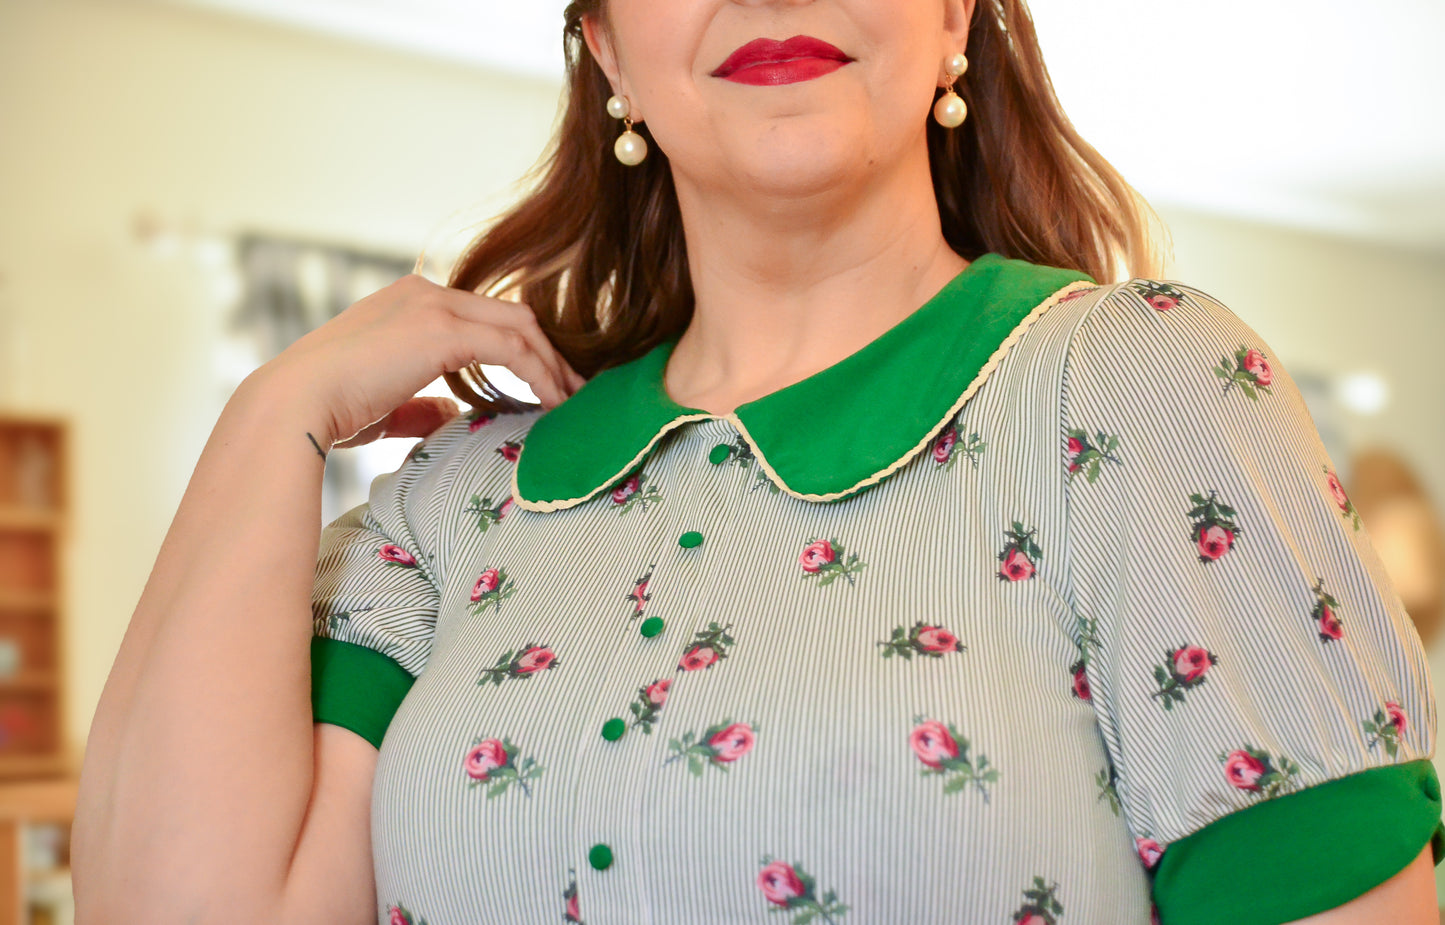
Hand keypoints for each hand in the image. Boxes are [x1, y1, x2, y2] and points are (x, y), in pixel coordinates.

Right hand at [247, 273, 586, 448]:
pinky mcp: (441, 330)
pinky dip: (541, 375)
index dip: (523, 348)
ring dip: (554, 365)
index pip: (484, 317)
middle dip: (550, 352)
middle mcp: (425, 292)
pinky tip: (556, 403)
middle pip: (512, 314)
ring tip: (577, 401)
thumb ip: (420, 403)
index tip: (550, 383)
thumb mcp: (383, 404)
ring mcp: (433, 306)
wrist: (293, 406)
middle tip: (578, 389)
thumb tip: (448, 412)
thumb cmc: (327, 411)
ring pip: (521, 327)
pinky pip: (512, 349)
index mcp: (409, 301)